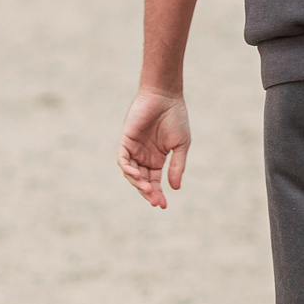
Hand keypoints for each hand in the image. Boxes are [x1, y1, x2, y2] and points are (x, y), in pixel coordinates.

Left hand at [118, 89, 191, 207]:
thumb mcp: (180, 146)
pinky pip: (123, 160)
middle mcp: (144, 157)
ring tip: (148, 190)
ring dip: (139, 183)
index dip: (158, 194)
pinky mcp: (125, 141)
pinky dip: (129, 169)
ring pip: (132, 173)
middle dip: (148, 193)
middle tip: (156, 202)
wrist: (165, 97)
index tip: (163, 205)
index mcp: (157, 159)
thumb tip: (175, 188)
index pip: (155, 182)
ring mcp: (134, 150)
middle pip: (143, 181)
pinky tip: (138, 176)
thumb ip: (177, 166)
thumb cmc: (175, 118)